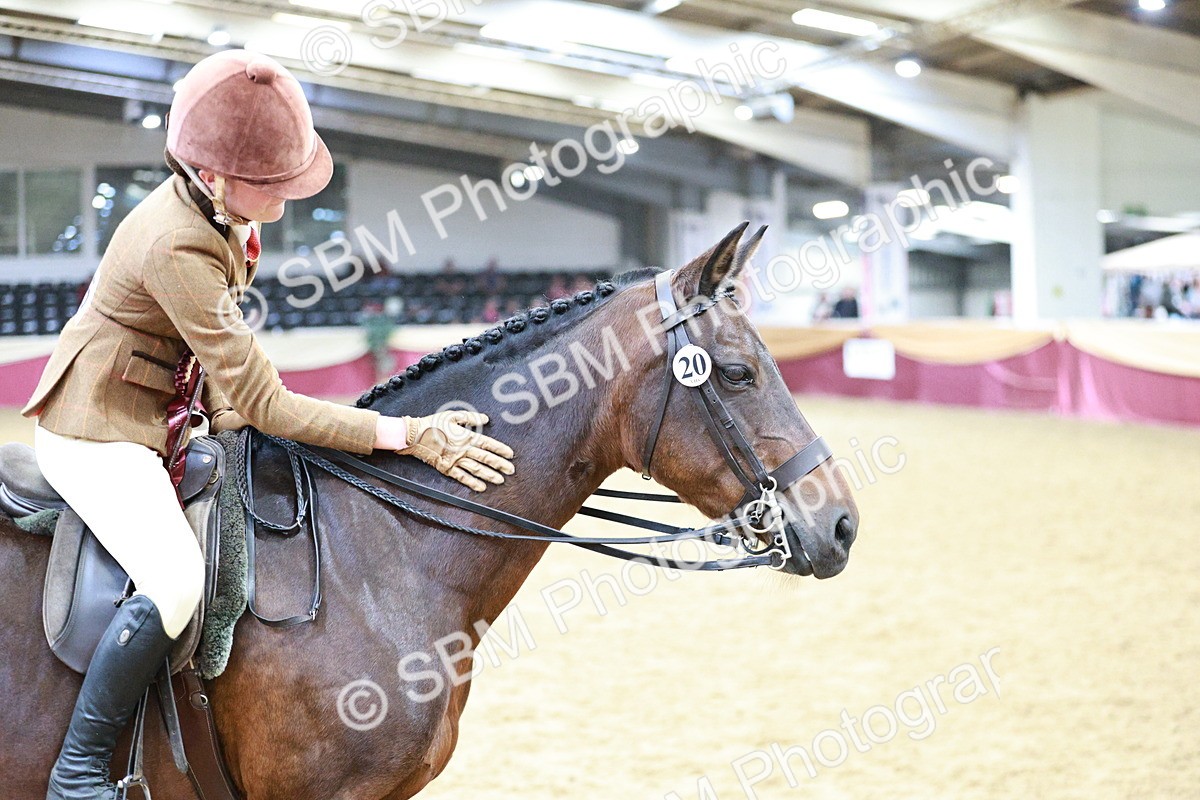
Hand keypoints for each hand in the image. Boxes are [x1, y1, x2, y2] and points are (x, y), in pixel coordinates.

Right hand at [394, 411, 514, 491]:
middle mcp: (462, 450)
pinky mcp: (446, 468)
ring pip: (476, 469)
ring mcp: (455, 460)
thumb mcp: (452, 415)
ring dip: (489, 475)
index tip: (510, 455)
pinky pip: (462, 477)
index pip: (488, 444)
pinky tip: (481, 488)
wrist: (414, 435)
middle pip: (485, 458)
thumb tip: (485, 418)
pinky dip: (472, 483)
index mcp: (466, 436)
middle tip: (511, 470)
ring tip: (500, 480)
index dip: (500, 449)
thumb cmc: (433, 423)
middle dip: (499, 465)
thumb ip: (470, 417)